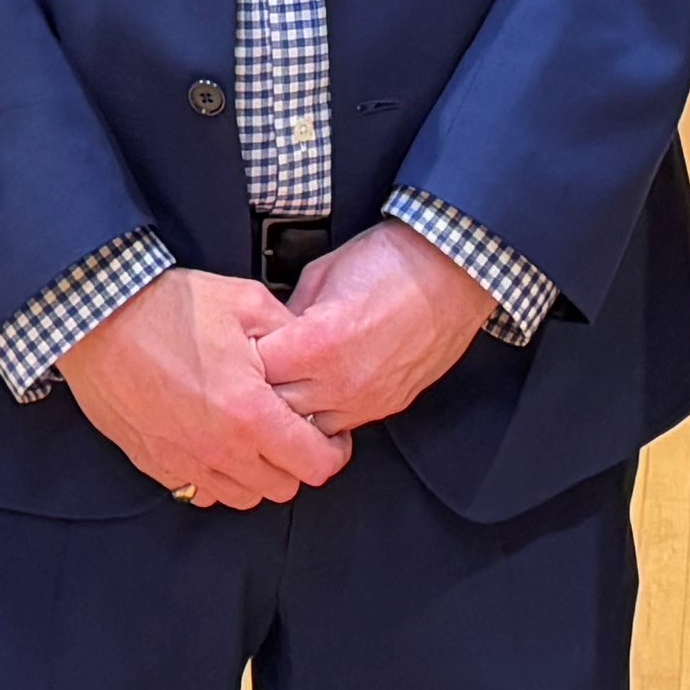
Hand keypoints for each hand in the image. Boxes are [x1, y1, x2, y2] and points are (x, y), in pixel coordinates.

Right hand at [61, 271, 351, 507]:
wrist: (97, 318)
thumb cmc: (165, 307)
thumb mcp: (246, 302)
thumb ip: (289, 333)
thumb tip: (311, 350)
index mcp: (250, 414)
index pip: (315, 464)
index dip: (333, 452)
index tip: (330, 436)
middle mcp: (220, 449)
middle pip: (283, 488)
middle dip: (297, 461)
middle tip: (292, 431)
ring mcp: (185, 461)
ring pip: (243, 497)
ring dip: (257, 474)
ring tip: (254, 438)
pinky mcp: (155, 463)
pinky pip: (199, 491)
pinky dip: (216, 477)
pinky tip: (216, 443)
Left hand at [252, 220, 496, 438]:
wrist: (451, 272)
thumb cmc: (392, 263)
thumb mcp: (321, 274)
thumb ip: (289, 311)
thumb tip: (270, 333)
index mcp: (320, 341)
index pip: (256, 369)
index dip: (242, 357)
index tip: (238, 347)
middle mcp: (342, 380)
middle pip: (274, 407)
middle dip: (258, 389)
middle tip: (251, 371)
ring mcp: (366, 399)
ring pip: (306, 427)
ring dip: (290, 409)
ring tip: (285, 384)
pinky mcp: (385, 406)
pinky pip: (340, 425)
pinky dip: (323, 413)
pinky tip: (318, 390)